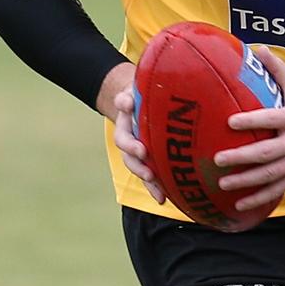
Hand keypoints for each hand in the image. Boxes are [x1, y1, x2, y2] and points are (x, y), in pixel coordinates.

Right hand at [97, 61, 165, 204]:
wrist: (148, 102)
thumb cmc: (149, 92)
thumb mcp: (142, 86)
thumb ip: (134, 94)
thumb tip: (127, 102)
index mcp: (128, 110)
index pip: (122, 112)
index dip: (126, 116)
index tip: (134, 125)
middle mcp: (129, 131)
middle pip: (126, 147)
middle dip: (135, 155)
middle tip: (144, 156)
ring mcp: (137, 147)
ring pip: (135, 164)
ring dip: (144, 174)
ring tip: (153, 183)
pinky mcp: (149, 159)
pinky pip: (150, 175)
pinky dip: (154, 187)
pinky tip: (162, 199)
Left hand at [214, 46, 284, 211]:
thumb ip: (276, 69)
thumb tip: (256, 48)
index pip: (271, 119)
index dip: (251, 121)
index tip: (230, 121)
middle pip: (268, 152)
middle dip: (242, 158)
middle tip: (218, 159)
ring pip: (271, 174)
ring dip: (246, 181)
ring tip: (223, 184)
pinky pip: (278, 189)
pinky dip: (259, 198)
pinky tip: (239, 205)